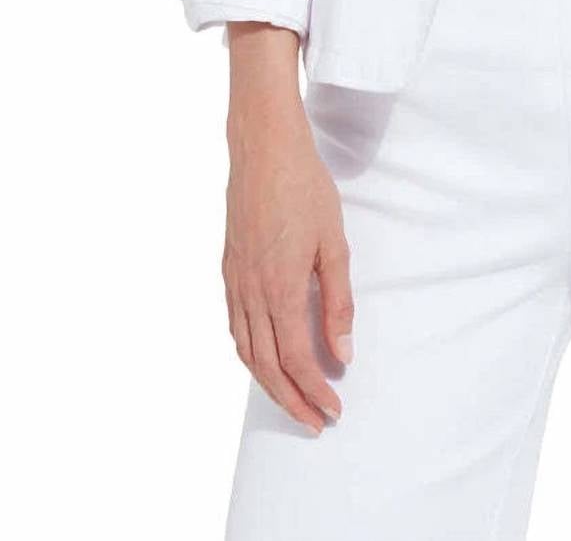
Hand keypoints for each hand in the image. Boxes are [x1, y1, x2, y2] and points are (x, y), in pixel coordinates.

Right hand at [223, 24, 353, 432]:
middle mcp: (251, 292)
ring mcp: (234, 282)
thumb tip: (342, 353)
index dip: (314, 391)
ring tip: (292, 401)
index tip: (333, 411)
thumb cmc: (305, 188)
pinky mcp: (228, 269)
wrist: (263, 147)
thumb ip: (337, 302)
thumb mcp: (334, 243)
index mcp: (280, 288)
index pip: (296, 359)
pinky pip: (235, 327)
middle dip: (291, 400)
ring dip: (268, 383)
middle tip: (315, 422)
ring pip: (246, 351)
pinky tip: (263, 357)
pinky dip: (249, 353)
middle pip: (266, 366)